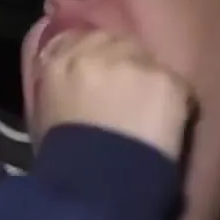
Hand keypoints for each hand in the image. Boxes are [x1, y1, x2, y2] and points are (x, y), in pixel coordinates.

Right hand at [36, 30, 192, 159]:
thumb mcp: (44, 113)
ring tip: (144, 116)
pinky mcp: (167, 79)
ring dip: (147, 82)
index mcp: (59, 59)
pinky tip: (162, 128)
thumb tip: (67, 76)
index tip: (96, 76)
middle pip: (116, 42)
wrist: (97, 182)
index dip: (90, 56)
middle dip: (121, 63)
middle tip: (124, 97)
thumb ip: (55, 84)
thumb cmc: (62, 156)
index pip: (76, 36)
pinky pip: (174, 85)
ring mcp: (134, 63)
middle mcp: (96, 50)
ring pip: (147, 61)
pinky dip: (172, 104)